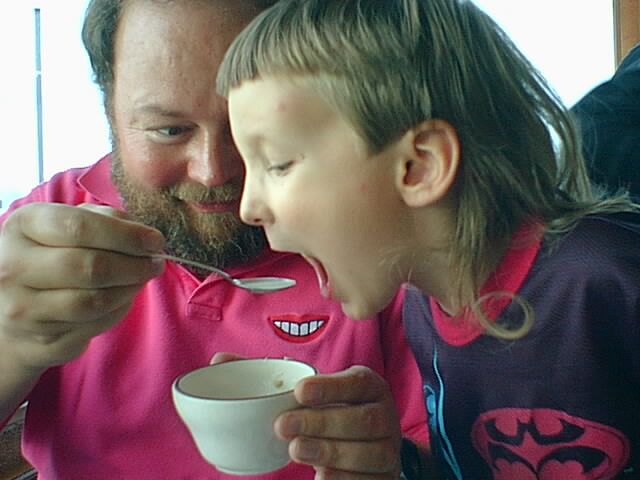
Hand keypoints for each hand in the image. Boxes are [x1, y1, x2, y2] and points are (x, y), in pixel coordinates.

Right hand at [0, 203, 165, 372]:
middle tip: (155, 263)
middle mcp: (12, 267)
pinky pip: (95, 326)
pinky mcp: (40, 342)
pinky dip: (118, 310)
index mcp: (23, 226)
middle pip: (91, 267)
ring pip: (95, 301)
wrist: (13, 307)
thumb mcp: (67, 226)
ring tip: (141, 278)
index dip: (126, 235)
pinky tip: (122, 298)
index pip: (80, 227)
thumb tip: (144, 236)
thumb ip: (105, 221)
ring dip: (130, 289)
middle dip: (134, 265)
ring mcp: (22, 309)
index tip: (154, 241)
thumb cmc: (50, 256)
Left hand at [275, 365, 401, 479]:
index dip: (331, 388)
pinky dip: (342, 479)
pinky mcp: (386, 478)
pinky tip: (319, 476)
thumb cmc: (338, 415)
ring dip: (330, 452)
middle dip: (322, 423)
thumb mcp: (328, 397)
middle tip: (284, 425)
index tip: (299, 391)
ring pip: (372, 454)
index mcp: (373, 388)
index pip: (359, 383)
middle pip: (365, 420)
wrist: (365, 447)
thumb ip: (308, 395)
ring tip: (296, 449)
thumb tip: (271, 392)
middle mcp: (387, 417)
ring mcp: (390, 450)